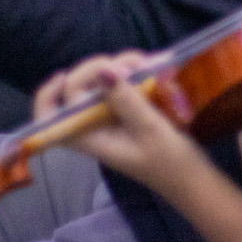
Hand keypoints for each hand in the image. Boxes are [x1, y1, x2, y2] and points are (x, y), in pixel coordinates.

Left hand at [32, 52, 207, 185]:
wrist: (192, 178)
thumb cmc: (168, 162)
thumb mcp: (148, 129)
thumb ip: (125, 100)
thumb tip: (103, 70)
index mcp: (89, 137)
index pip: (50, 118)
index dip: (48, 95)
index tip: (65, 75)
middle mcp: (94, 124)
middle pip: (77, 89)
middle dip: (100, 69)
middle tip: (133, 65)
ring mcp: (111, 116)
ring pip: (101, 80)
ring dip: (122, 65)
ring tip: (148, 64)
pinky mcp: (129, 109)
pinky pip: (122, 83)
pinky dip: (134, 71)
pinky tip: (154, 66)